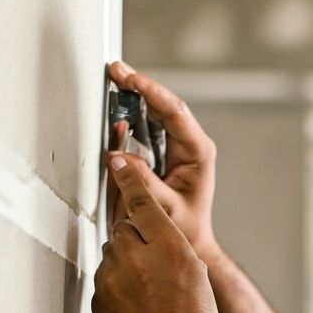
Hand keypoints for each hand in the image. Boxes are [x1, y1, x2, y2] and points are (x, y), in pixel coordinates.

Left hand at [93, 154, 220, 312]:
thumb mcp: (198, 278)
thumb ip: (173, 247)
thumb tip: (154, 232)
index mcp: (169, 249)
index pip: (142, 201)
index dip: (129, 178)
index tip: (118, 159)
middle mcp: (136, 260)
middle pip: (123, 227)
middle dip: (134, 236)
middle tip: (152, 259)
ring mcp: (112, 282)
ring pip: (114, 255)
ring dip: (127, 265)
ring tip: (150, 293)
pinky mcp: (98, 301)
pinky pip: (107, 281)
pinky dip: (119, 288)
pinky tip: (139, 308)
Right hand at [107, 60, 220, 263]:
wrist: (190, 243)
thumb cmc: (185, 229)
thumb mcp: (165, 208)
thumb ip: (143, 183)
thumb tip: (118, 156)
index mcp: (198, 153)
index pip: (175, 114)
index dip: (152, 93)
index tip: (131, 79)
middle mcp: (190, 146)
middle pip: (164, 106)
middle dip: (140, 86)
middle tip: (115, 70)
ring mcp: (177, 148)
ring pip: (155, 113)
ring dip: (134, 97)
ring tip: (114, 79)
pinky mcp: (163, 154)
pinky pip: (146, 128)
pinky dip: (131, 115)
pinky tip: (118, 104)